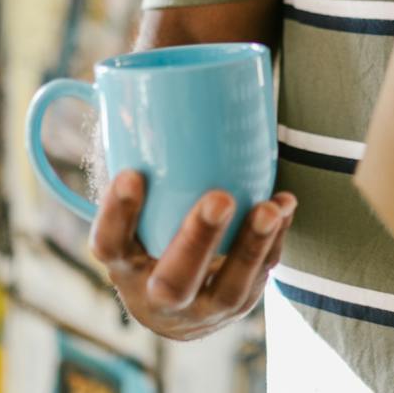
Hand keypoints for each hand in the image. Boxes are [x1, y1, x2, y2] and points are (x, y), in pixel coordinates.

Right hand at [89, 171, 296, 340]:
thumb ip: (137, 163)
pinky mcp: (239, 304)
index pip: (109, 244)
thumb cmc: (151, 233)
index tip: (131, 174)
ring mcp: (202, 309)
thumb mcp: (134, 212)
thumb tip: (137, 82)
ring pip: (228, 290)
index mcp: (123, 266)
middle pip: (173, 280)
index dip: (117, 214)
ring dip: (251, 246)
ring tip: (270, 207)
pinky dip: (275, 241)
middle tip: (219, 198)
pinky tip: (284, 206)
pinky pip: (259, 277)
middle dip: (197, 239)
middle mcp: (157, 297)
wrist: (177, 309)